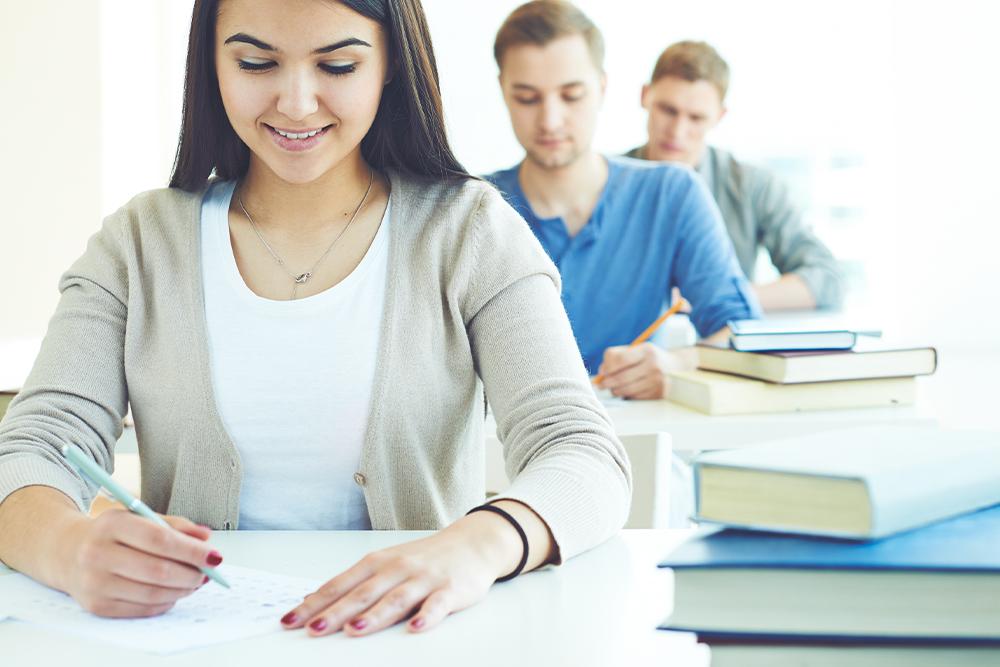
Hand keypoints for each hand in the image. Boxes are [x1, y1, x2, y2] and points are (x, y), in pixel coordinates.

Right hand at [56, 510, 219, 617]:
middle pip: (158, 570)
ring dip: (182, 590)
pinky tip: (174, 592)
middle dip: (191, 574)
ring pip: (152, 593)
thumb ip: (175, 525)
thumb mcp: (140, 517)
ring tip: (195, 582)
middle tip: (209, 573)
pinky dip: (166, 602)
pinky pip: (142, 609)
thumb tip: (206, 537)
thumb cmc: (113, 533)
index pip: (160, 539)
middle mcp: (98, 554)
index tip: (214, 555)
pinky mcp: (96, 606)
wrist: (68, 552)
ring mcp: (95, 583)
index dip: (191, 550)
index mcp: (111, 524)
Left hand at [280, 517, 515, 637]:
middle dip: (336, 612)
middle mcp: (398, 568)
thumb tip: (314, 601)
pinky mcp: (450, 590)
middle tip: (312, 629)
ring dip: (374, 615)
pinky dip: (427, 617)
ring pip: (396, 598)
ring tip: (353, 631)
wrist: (472, 543)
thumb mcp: (386, 565)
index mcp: (378, 563)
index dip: (315, 603)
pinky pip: (437, 605)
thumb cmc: (425, 558)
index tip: (290, 620)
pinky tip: (415, 628)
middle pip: (363, 593)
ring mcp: (424, 579)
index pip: (340, 585)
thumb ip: (354, 584)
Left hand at [596, 342, 690, 398]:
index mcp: (647, 351)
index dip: (606, 366)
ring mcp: (657, 381)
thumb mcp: (637, 350)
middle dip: (607, 382)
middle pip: (620, 378)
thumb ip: (618, 357)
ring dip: (615, 391)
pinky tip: (629, 390)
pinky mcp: (659, 394)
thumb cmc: (650, 358)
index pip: (619, 359)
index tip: (602, 371)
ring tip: (614, 387)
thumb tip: (601, 372)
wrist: (677, 367)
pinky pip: (634, 397)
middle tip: (601, 384)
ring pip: (625, 390)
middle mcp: (654, 366)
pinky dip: (627, 395)